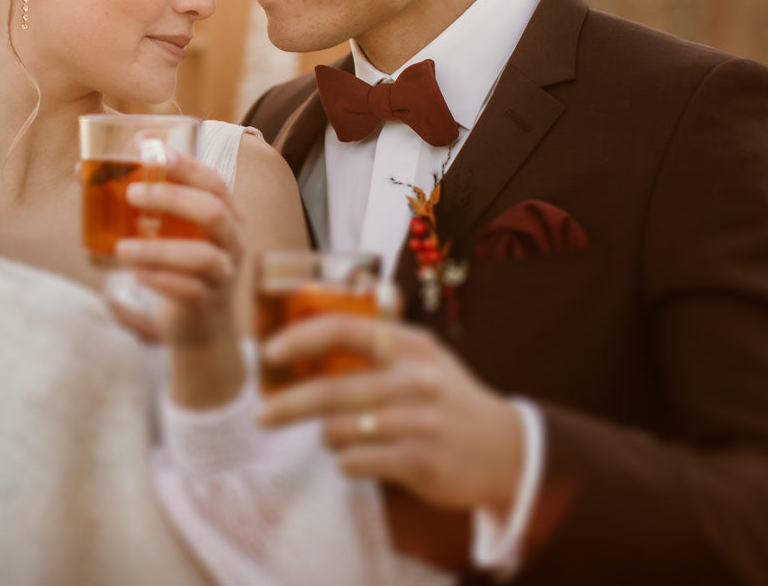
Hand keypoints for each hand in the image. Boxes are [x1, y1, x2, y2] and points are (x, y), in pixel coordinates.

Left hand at [103, 151, 248, 410]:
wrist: (200, 322)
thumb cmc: (177, 262)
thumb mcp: (165, 229)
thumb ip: (136, 201)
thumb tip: (80, 170)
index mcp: (224, 212)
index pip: (214, 181)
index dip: (188, 166)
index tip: (156, 154)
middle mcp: (231, 239)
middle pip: (213, 212)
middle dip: (173, 199)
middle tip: (131, 195)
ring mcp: (224, 272)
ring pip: (202, 256)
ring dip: (159, 249)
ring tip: (122, 249)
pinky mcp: (209, 302)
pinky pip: (190, 290)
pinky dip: (161, 280)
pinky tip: (137, 276)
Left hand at [259, 316, 524, 515]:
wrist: (505, 451)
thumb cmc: (449, 400)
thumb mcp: (425, 357)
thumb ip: (380, 337)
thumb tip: (325, 305)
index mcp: (412, 345)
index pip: (346, 330)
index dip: (301, 339)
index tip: (270, 353)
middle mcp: (416, 379)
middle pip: (332, 389)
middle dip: (288, 404)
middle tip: (261, 416)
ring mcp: (419, 422)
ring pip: (340, 430)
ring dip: (328, 437)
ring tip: (338, 437)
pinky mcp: (420, 461)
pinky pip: (357, 462)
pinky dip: (347, 461)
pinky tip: (359, 458)